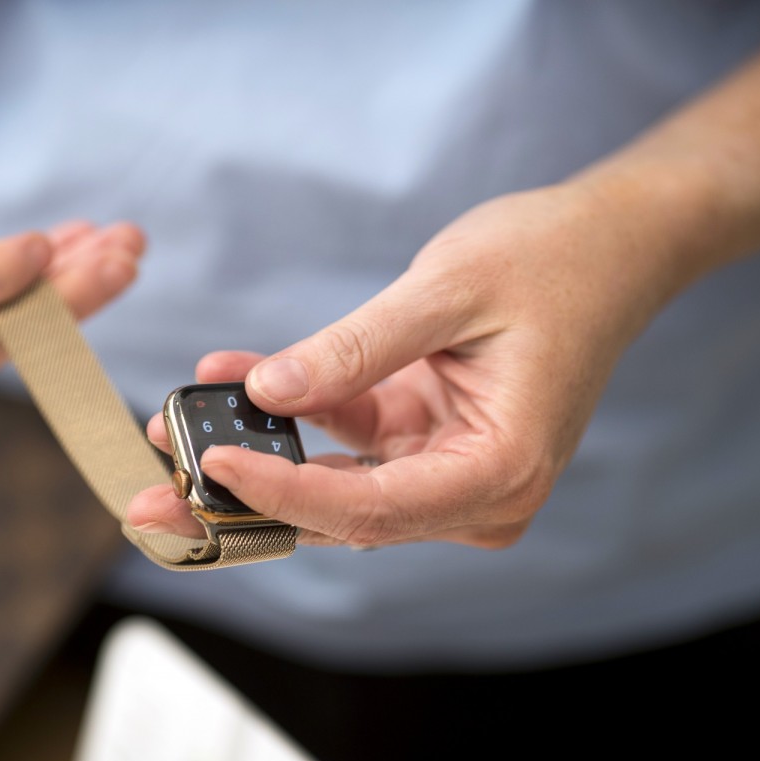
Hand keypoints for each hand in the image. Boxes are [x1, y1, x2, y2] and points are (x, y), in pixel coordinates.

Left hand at [128, 182, 685, 547]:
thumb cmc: (552, 262)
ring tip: (175, 419)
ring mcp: (448, 472)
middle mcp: (475, 492)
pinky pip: (345, 440)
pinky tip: (232, 376)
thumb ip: (355, 349)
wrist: (609, 244)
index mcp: (500, 469)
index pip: (371, 509)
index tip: (208, 464)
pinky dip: (291, 412)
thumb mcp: (447, 292)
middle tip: (150, 493)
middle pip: (341, 516)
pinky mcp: (426, 443)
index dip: (282, 492)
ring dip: (257, 451)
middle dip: (244, 499)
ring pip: (332, 485)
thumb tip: (269, 391)